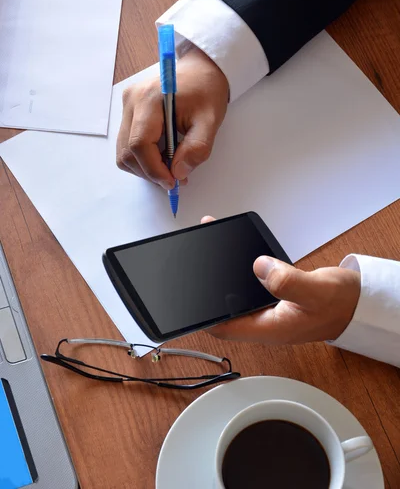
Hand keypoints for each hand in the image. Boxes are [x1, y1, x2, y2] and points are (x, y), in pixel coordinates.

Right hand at [116, 47, 228, 189]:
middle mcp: (132, 101)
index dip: (153, 169)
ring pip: (124, 151)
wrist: (201, 69)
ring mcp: (127, 105)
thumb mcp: (210, 121)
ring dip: (144, 166)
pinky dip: (142, 156)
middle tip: (174, 179)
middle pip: (127, 151)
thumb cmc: (206, 90)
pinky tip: (161, 155)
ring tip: (169, 167)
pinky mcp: (128, 110)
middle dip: (149, 171)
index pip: (139, 144)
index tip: (172, 182)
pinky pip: (126, 143)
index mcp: (150, 99)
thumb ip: (196, 149)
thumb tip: (178, 173)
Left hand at [201, 216, 360, 344]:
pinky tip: (232, 252)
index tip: (187, 302)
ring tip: (207, 250)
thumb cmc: (340, 303)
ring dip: (220, 277)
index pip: (225, 329)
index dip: (203, 319)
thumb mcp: (315, 292)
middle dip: (206, 291)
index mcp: (269, 328)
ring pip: (235, 295)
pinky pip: (249, 285)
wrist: (356, 301)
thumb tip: (260, 267)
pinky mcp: (272, 296)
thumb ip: (288, 282)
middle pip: (225, 310)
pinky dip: (239, 269)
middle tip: (193, 266)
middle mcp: (264, 321)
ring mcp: (267, 309)